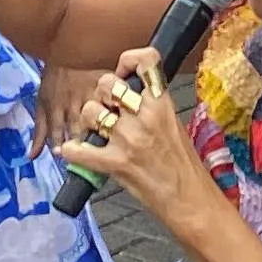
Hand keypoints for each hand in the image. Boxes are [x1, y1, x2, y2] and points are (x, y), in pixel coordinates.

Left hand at [54, 48, 206, 225]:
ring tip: (98, 133)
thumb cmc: (182, 166)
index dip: (127, 61)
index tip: (122, 73)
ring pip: (90, 111)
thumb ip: (151, 105)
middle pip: (106, 84)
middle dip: (101, 96)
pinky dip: (71, 151)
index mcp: (162, 103)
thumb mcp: (173, 124)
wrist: (189, 199)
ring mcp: (129, 139)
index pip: (144, 61)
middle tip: (107, 110)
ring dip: (89, 122)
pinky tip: (73, 152)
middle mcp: (145, 116)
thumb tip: (125, 92)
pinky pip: (79, 150)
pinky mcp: (116, 163)